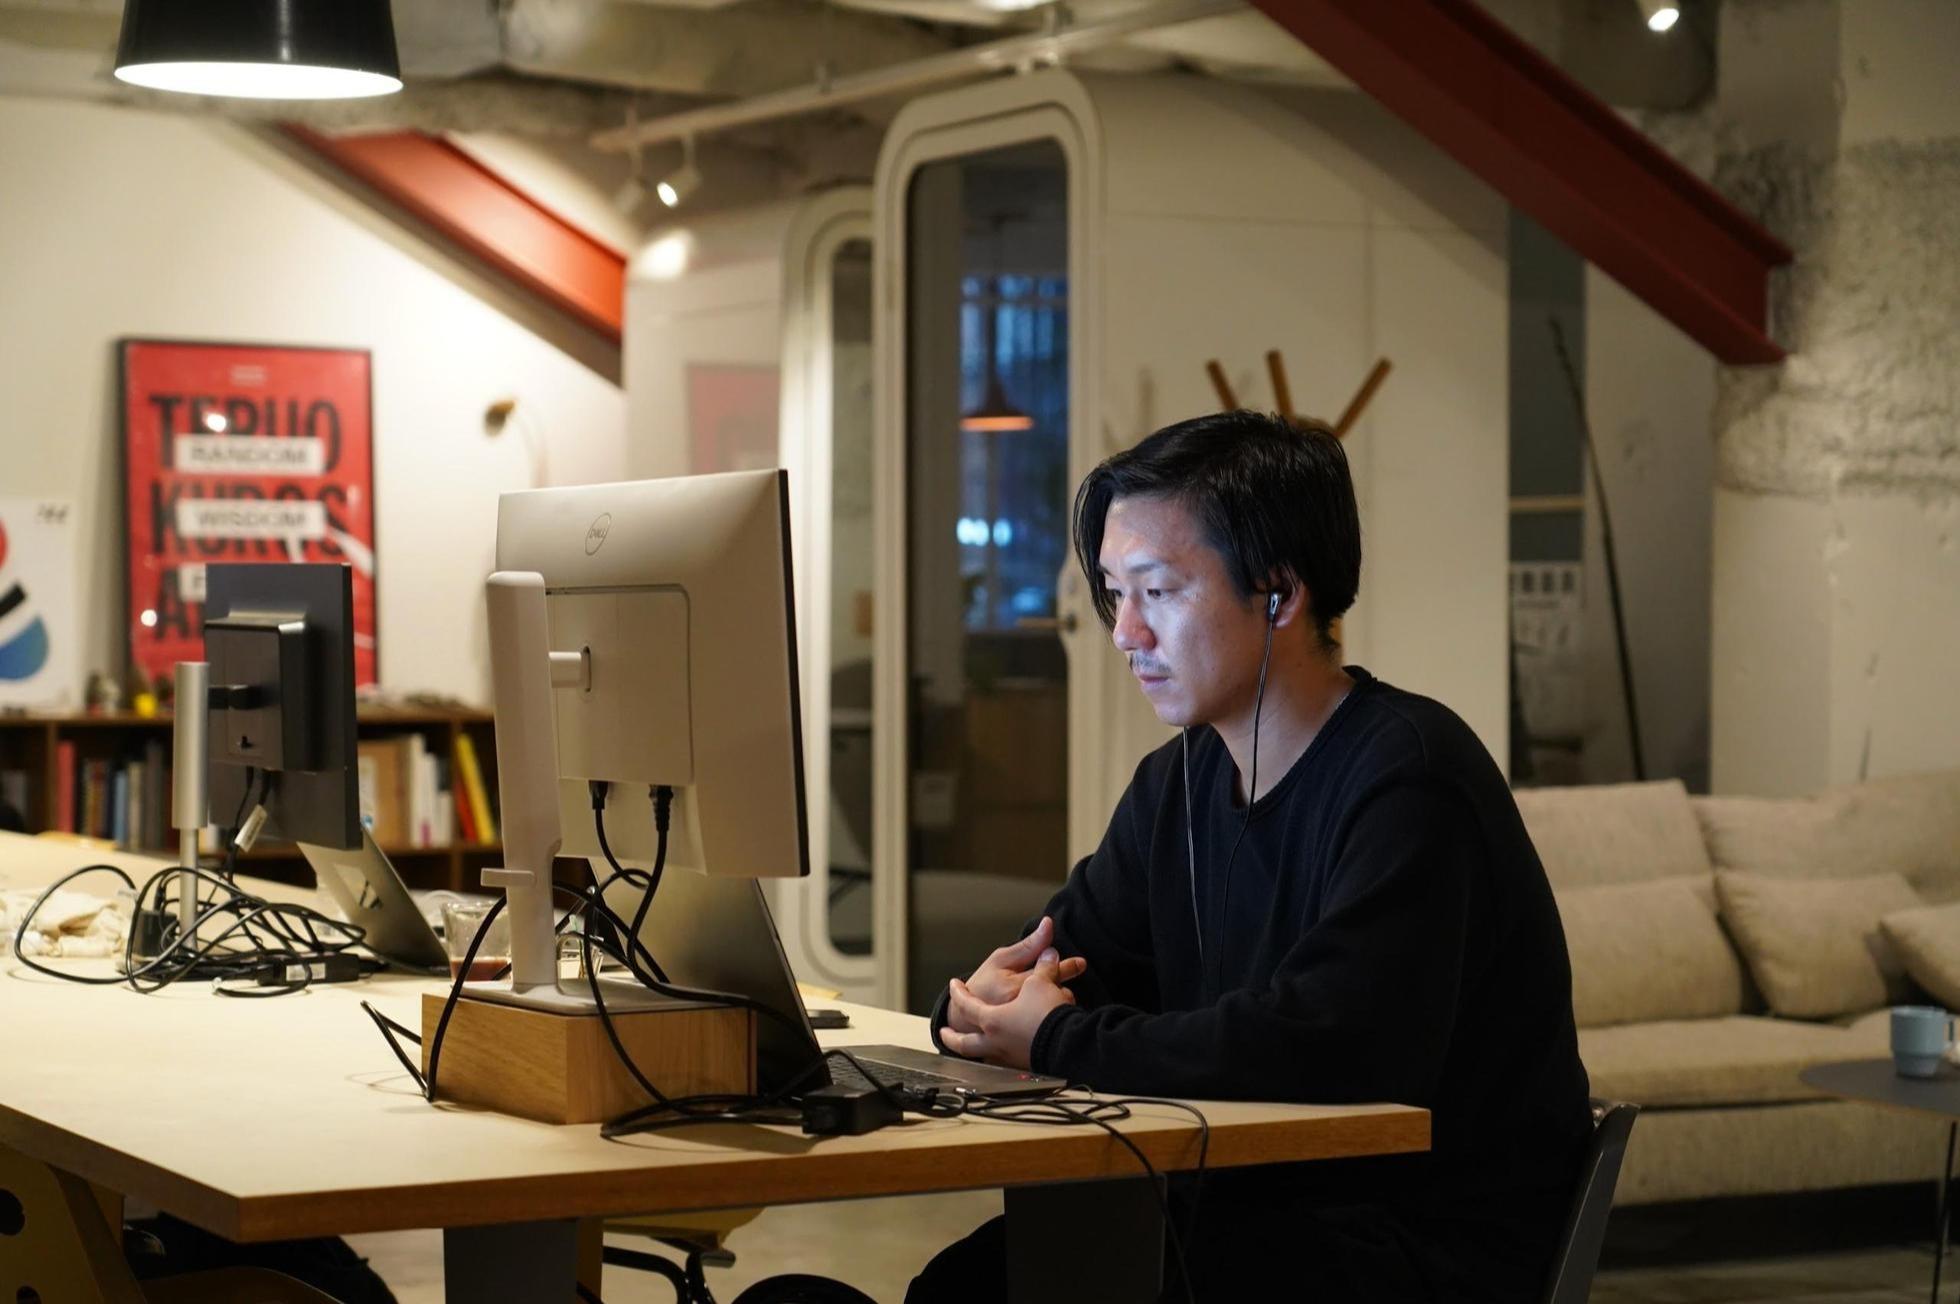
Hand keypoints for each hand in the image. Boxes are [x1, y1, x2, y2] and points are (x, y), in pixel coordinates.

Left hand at [938, 950, 1075, 1069]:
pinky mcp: (1027, 1065)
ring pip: (985, 1056)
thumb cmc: (1045, 1017)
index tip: (954, 986)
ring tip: (975, 1048)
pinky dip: (1003, 1059)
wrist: (1067, 1048)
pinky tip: (1008, 1056)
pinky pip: (1008, 1063)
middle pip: (965, 1043)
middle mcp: (996, 1042)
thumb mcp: (1039, 983)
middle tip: (944, 1033)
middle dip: (953, 1038)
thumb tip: (1048, 952)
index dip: (959, 994)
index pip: (967, 1005)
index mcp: (993, 1021)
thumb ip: (1041, 966)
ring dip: (976, 1051)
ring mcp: (1011, 1058)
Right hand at [944, 917, 1086, 1036]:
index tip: (1080, 963)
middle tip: (1075, 975)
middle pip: (1059, 995)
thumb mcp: (1000, 960)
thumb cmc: (983, 986)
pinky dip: (1054, 1020)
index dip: (1068, 966)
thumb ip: (1028, 946)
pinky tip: (1049, 1014)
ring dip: (1060, 1003)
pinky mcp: (1028, 1042)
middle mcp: (1021, 1011)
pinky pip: (1053, 1029)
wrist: (965, 1020)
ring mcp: (1025, 1029)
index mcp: (1014, 988)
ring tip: (1055, 998)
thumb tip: (1048, 924)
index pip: (1050, 972)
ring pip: (1058, 1013)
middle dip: (1065, 986)